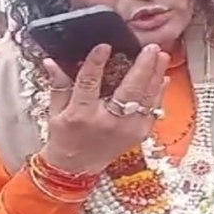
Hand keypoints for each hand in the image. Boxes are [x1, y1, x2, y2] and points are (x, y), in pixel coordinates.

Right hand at [40, 43, 169, 174]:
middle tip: (150, 47)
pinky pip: (153, 110)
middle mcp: (107, 122)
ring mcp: (127, 129)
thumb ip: (58, 85)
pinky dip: (159, 93)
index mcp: (82, 114)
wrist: (77, 168)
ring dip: (156, 75)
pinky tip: (163, 77)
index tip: (104, 46)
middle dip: (142, 67)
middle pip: (129, 90)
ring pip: (146, 99)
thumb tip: (50, 61)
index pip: (89, 83)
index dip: (96, 63)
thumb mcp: (55, 111)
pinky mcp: (139, 134)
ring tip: (162, 55)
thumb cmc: (65, 137)